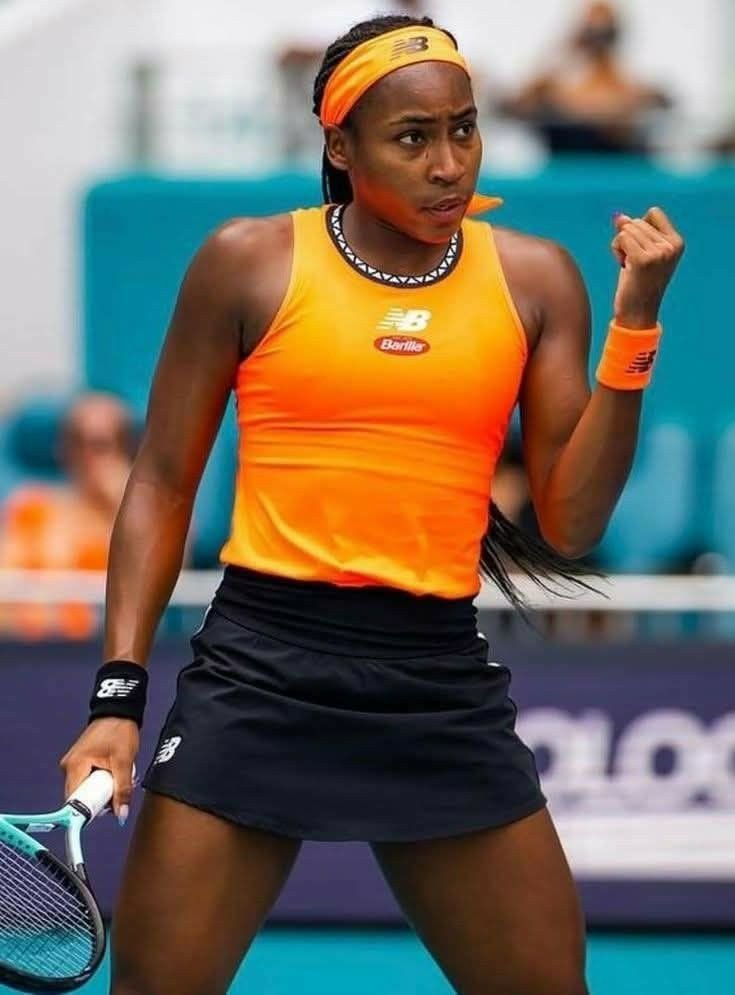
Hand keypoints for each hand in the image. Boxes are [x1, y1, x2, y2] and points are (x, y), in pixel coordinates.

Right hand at [60, 717, 138, 824]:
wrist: (119, 711)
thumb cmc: (119, 730)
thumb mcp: (124, 761)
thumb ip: (122, 789)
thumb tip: (121, 814)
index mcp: (75, 766)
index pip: (74, 800)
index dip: (89, 810)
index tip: (105, 812)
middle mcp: (69, 767)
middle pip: (81, 797)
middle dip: (100, 800)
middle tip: (118, 793)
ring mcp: (74, 765)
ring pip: (86, 790)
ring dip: (102, 791)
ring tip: (118, 780)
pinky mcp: (81, 764)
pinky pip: (89, 781)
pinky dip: (102, 783)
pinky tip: (113, 775)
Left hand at [612, 207, 684, 328]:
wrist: (638, 312)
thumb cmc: (638, 283)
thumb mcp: (639, 253)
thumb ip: (633, 233)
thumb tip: (619, 217)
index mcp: (677, 242)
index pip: (654, 212)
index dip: (640, 227)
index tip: (641, 248)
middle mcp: (671, 246)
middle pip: (637, 221)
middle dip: (628, 239)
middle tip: (633, 263)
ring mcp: (659, 252)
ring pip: (626, 229)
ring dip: (620, 246)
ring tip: (629, 266)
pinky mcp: (643, 260)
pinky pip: (621, 238)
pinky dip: (616, 250)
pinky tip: (623, 266)